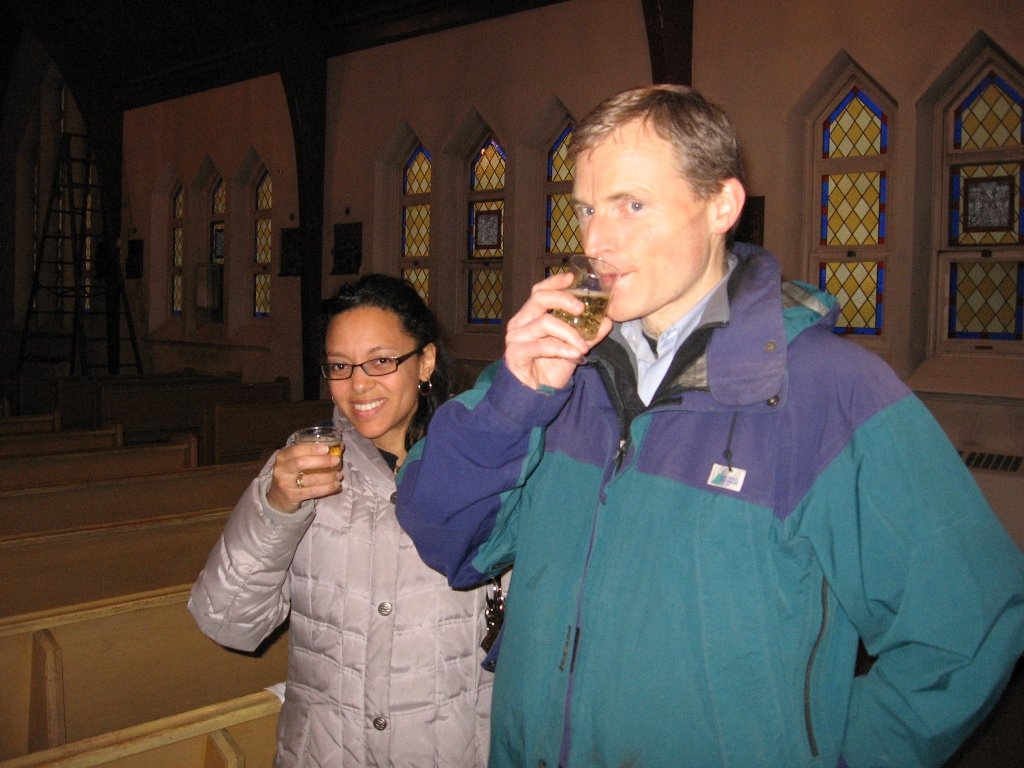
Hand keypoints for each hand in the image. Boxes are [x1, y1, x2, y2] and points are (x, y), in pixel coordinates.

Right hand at [266, 442, 342, 512]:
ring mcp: (285, 483)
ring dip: (328, 476)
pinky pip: (313, 491)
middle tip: (336, 461)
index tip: (327, 449)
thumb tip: (339, 446)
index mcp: (282, 456)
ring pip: (310, 479)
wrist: (278, 497)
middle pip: (302, 463)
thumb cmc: (292, 474)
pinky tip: (336, 485)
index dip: (312, 448)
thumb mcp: (294, 462)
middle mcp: (281, 469)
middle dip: (322, 461)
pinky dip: (327, 488)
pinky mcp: (292, 496)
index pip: (296, 449)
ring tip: (339, 475)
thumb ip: (310, 454)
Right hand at [504, 271, 611, 390]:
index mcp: (530, 317)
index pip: (539, 291)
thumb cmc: (550, 369)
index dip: (555, 282)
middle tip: (582, 309)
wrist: (535, 397)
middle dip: (564, 299)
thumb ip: (588, 334)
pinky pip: (541, 345)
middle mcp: (520, 323)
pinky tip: (576, 354)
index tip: (572, 278)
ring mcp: (515, 338)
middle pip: (539, 298)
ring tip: (584, 347)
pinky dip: (562, 348)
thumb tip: (607, 321)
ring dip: (569, 333)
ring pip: (545, 322)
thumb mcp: (574, 348)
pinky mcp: (515, 353)